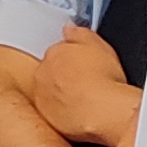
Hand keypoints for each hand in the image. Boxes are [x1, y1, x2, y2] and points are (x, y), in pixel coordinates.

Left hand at [33, 27, 142, 146]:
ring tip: (85, 99)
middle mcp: (42, 74)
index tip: (84, 65)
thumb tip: (71, 29)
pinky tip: (81, 113)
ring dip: (63, 94)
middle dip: (65, 76)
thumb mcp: (98, 44)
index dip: (74, 60)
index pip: (58, 52)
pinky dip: (64, 112)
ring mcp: (42, 96)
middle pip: (51, 72)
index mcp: (53, 53)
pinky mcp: (47, 117)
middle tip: (86, 83)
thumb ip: (80, 33)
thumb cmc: (104, 79)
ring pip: (50, 92)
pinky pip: (54, 112)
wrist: (104, 110)